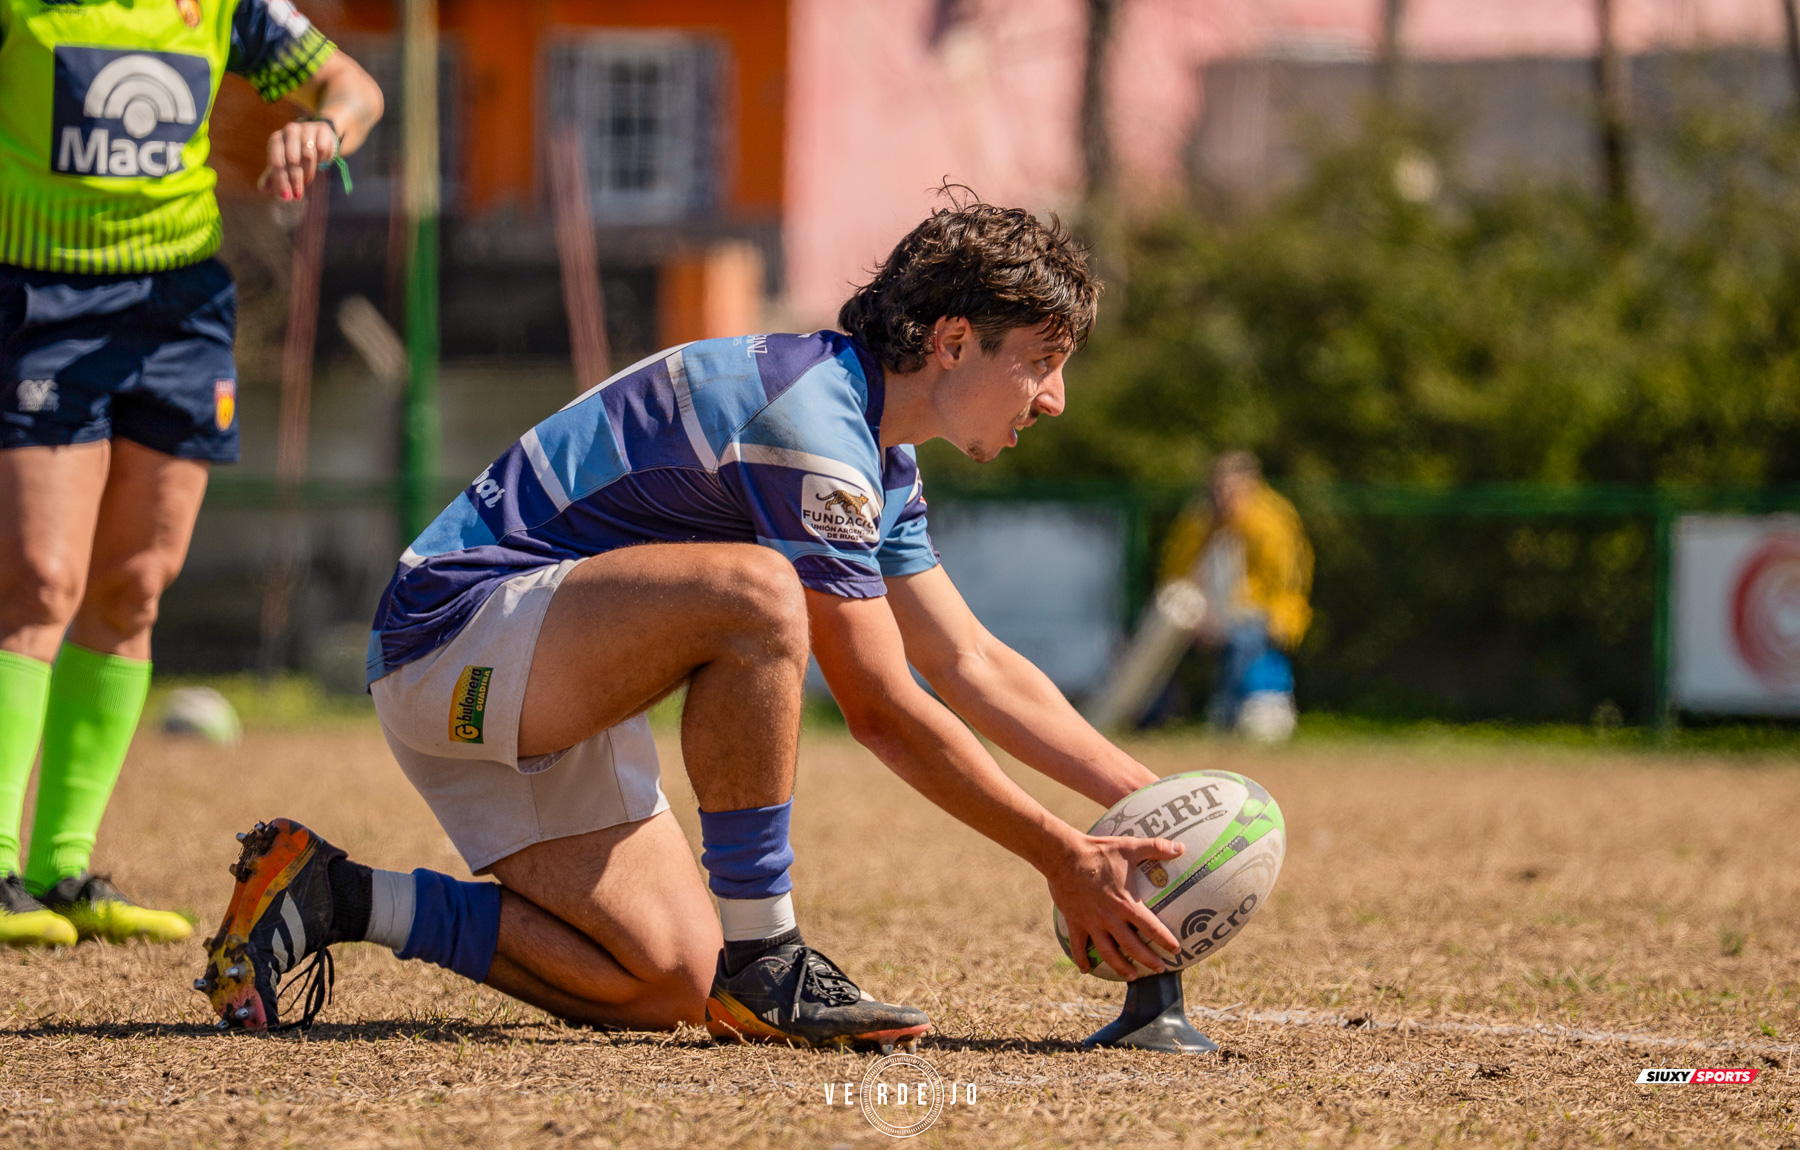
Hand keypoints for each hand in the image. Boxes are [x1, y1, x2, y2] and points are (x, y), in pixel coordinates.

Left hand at [258, 119, 337, 200]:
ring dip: (308, 172)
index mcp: (277, 139)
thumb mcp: (284, 163)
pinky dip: (321, 160)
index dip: (281, 180)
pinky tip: (320, 164)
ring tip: (307, 181)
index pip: (277, 161)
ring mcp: (306, 128)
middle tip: (297, 195)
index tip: (286, 197)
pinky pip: (322, 149)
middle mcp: (290, 131)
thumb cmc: (297, 152)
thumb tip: (262, 190)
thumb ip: (273, 176)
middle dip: (295, 179)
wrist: (317, 135)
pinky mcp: (322, 129)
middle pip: (292, 159)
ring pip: (308, 154)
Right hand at [1046, 832, 1183, 979]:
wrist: (1063, 855)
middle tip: (1160, 969)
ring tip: (1132, 976)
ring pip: (1108, 953)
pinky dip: (1082, 960)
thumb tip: (1182, 847)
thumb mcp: (1130, 847)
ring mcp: (1091, 922)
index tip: (1177, 950)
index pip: (1151, 927)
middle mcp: (1110, 918)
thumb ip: (1157, 848)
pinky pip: (1078, 946)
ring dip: (1120, 967)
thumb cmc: (1099, 851)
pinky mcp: (1075, 922)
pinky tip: (1086, 970)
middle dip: (1148, 960)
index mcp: (1126, 903)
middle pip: (1132, 946)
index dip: (1165, 940)